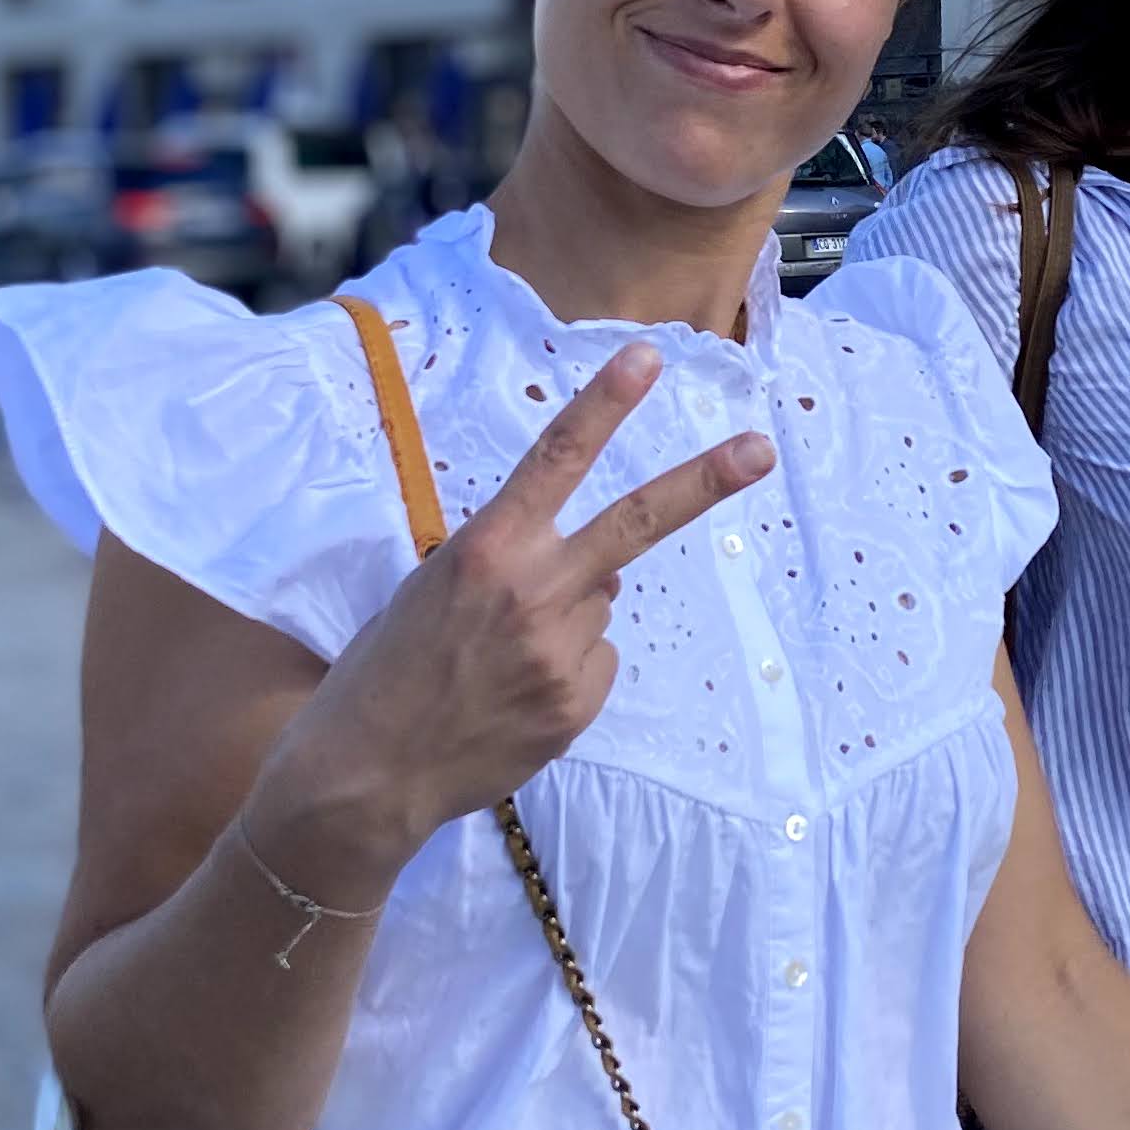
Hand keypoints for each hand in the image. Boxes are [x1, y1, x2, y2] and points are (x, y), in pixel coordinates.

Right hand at [257, 341, 768, 884]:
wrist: (369, 772)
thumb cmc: (387, 667)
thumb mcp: (432, 588)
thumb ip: (515, 561)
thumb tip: (601, 571)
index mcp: (486, 549)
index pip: (555, 458)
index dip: (603, 403)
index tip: (647, 356)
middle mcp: (533, 590)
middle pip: (635, 523)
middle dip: (704, 483)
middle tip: (760, 449)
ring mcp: (561, 652)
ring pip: (600, 604)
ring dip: (568, 615)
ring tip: (500, 657)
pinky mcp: (577, 703)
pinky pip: (596, 661)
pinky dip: (567, 670)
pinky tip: (515, 693)